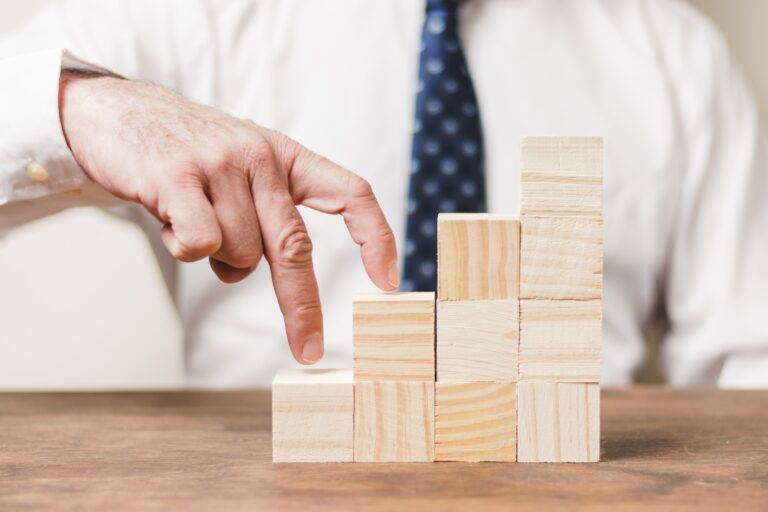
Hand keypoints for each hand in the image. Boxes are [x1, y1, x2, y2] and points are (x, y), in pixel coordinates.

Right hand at [58, 72, 399, 363]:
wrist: (119, 112)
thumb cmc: (190, 155)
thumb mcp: (244, 170)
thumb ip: (270, 216)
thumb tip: (288, 283)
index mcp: (287, 156)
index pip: (350, 192)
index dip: (376, 236)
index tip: (388, 280)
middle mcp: (261, 157)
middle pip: (295, 247)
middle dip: (302, 307)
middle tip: (308, 349)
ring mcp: (220, 165)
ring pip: (241, 254)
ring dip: (219, 259)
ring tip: (194, 223)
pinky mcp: (177, 177)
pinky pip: (201, 245)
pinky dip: (186, 249)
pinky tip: (171, 221)